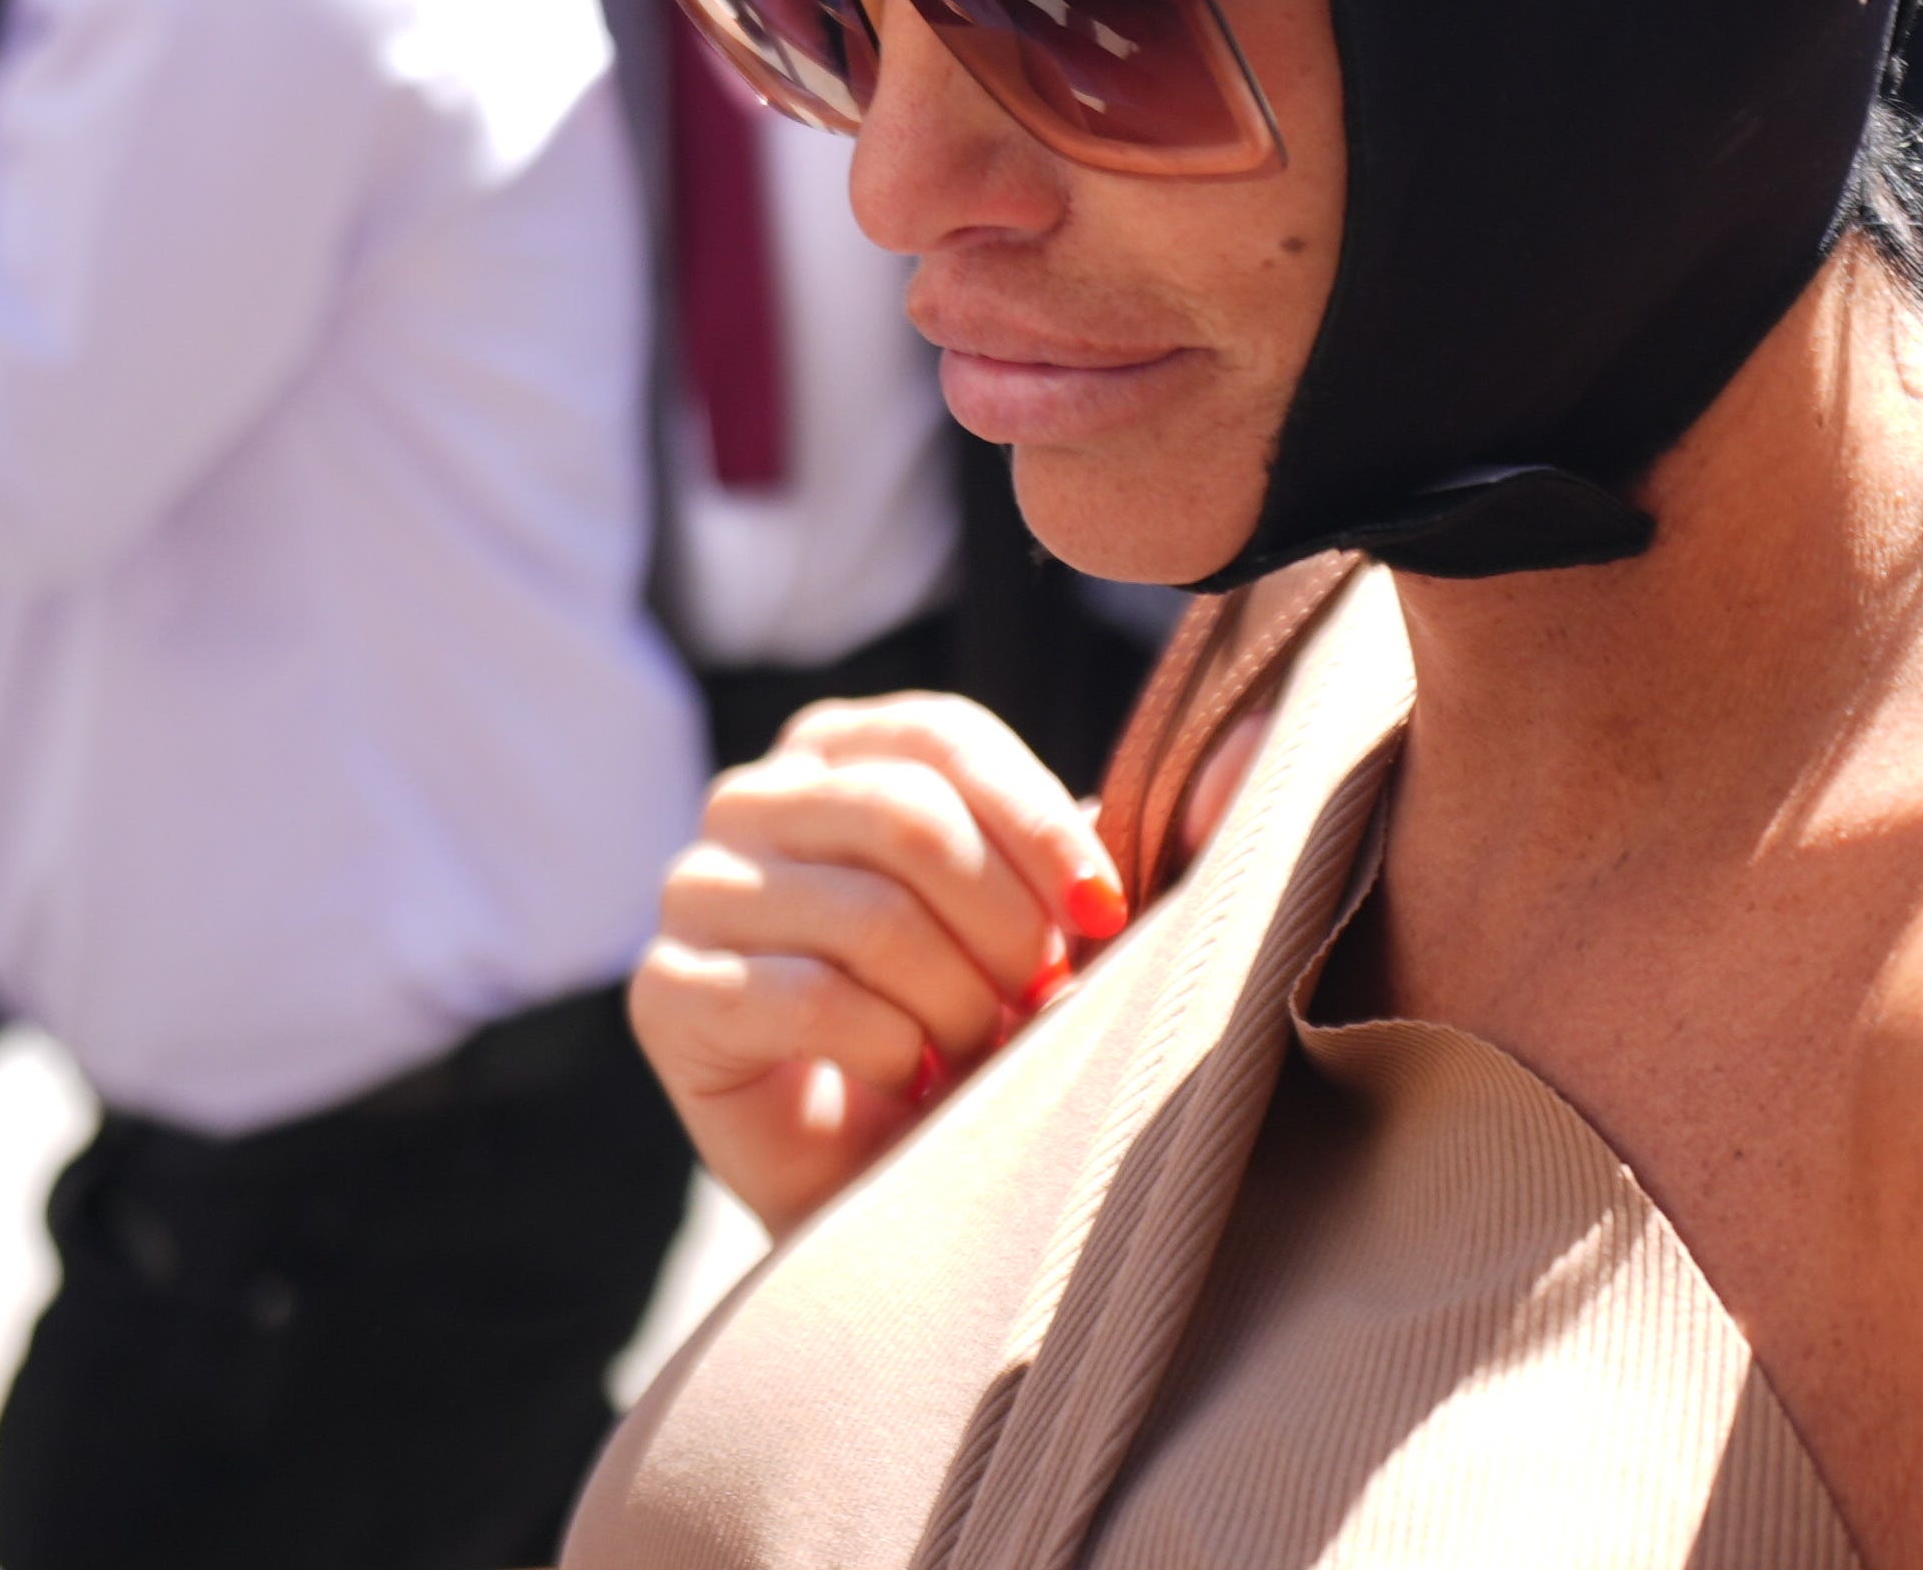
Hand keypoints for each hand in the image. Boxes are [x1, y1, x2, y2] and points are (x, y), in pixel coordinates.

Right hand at [628, 693, 1129, 1238]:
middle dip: (1004, 928)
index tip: (1105, 913)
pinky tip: (910, 1081)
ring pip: (868, 914)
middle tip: (1038, 1003)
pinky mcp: (668, 994)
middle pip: (907, 816)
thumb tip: (1255, 753)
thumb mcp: (1058, 928)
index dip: (1037, 821)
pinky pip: (810, 998)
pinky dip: (891, 1049)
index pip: (942, 736)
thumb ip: (1133, 843)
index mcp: (838, 750)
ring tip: (976, 1053)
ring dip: (958, 1003)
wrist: (885, 1186)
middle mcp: (751, 800)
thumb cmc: (974, 1033)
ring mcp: (694, 891)